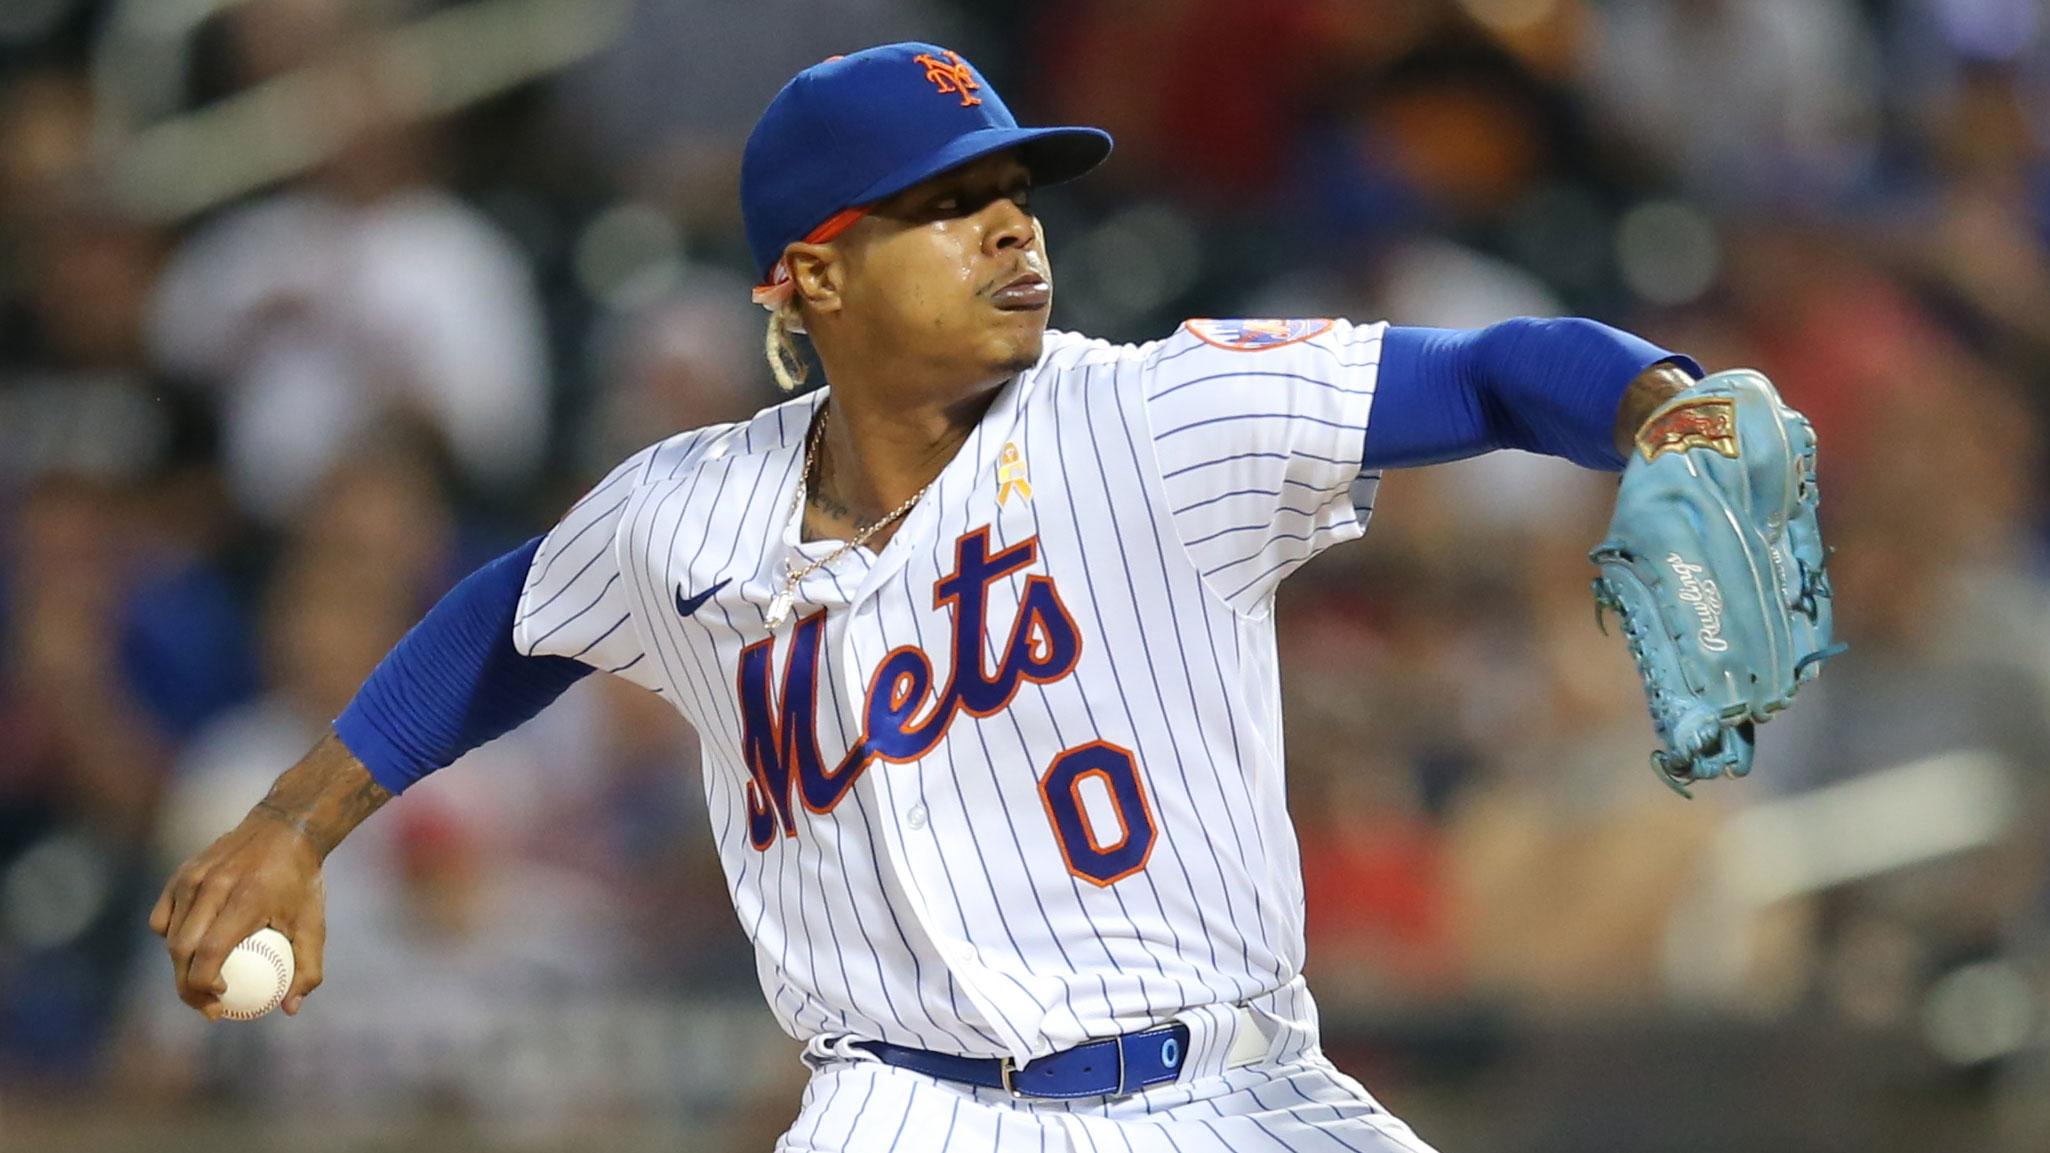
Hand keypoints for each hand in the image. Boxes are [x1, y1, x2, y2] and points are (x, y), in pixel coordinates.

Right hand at [149, 814, 326, 1019]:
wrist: (284, 828)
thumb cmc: (300, 881)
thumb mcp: (314, 923)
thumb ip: (308, 967)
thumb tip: (290, 1008)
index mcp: (246, 897)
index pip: (210, 950)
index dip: (205, 983)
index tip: (220, 1002)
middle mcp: (213, 886)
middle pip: (183, 949)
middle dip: (188, 986)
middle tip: (208, 1005)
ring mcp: (192, 877)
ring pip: (170, 935)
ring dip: (181, 966)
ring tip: (202, 984)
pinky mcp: (181, 874)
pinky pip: (163, 918)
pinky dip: (171, 939)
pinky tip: (193, 950)